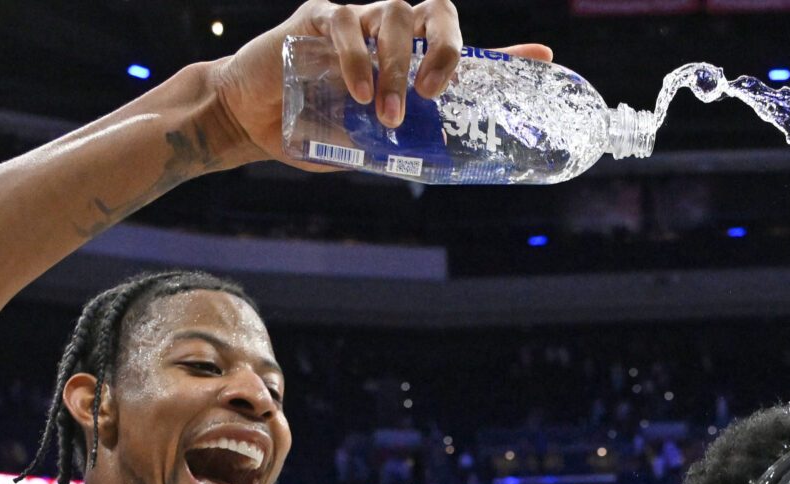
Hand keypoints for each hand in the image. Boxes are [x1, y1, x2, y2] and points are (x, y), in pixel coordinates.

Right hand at [209, 0, 551, 167]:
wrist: (248, 121)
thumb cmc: (313, 130)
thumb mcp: (369, 142)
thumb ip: (405, 141)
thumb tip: (448, 162)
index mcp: (407, 57)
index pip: (463, 47)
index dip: (506, 52)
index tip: (542, 59)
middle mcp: (387, 29)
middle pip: (435, 11)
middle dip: (444, 47)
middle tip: (437, 90)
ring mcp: (354, 18)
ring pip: (392, 16)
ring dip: (395, 67)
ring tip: (386, 113)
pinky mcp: (317, 18)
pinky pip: (344, 25)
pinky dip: (356, 60)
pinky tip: (357, 94)